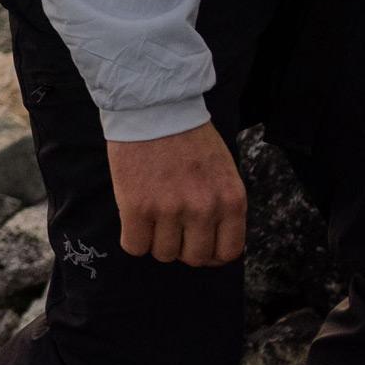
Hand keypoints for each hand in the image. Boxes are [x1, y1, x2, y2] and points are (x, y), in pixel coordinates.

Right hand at [106, 122, 246, 266]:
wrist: (154, 106)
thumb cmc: (188, 136)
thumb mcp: (223, 170)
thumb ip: (222, 205)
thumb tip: (213, 242)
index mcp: (231, 199)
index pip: (228, 252)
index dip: (211, 253)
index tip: (197, 242)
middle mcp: (204, 208)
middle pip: (195, 258)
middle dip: (183, 247)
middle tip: (172, 225)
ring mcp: (170, 210)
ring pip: (163, 254)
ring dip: (156, 240)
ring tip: (153, 213)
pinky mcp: (137, 207)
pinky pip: (134, 246)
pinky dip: (133, 237)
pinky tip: (135, 217)